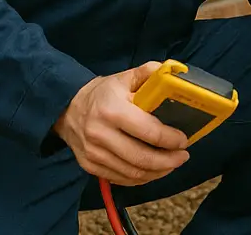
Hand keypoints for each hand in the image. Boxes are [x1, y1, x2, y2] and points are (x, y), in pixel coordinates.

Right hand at [53, 61, 190, 185]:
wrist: (66, 108)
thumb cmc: (102, 93)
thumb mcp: (124, 78)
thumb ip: (149, 73)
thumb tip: (175, 72)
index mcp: (112, 110)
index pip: (148, 131)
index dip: (170, 139)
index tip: (184, 140)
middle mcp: (100, 134)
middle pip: (142, 158)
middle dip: (169, 161)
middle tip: (183, 156)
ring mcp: (94, 153)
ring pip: (133, 173)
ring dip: (158, 172)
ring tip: (172, 164)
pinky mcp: (90, 166)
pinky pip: (121, 178)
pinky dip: (141, 178)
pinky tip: (153, 170)